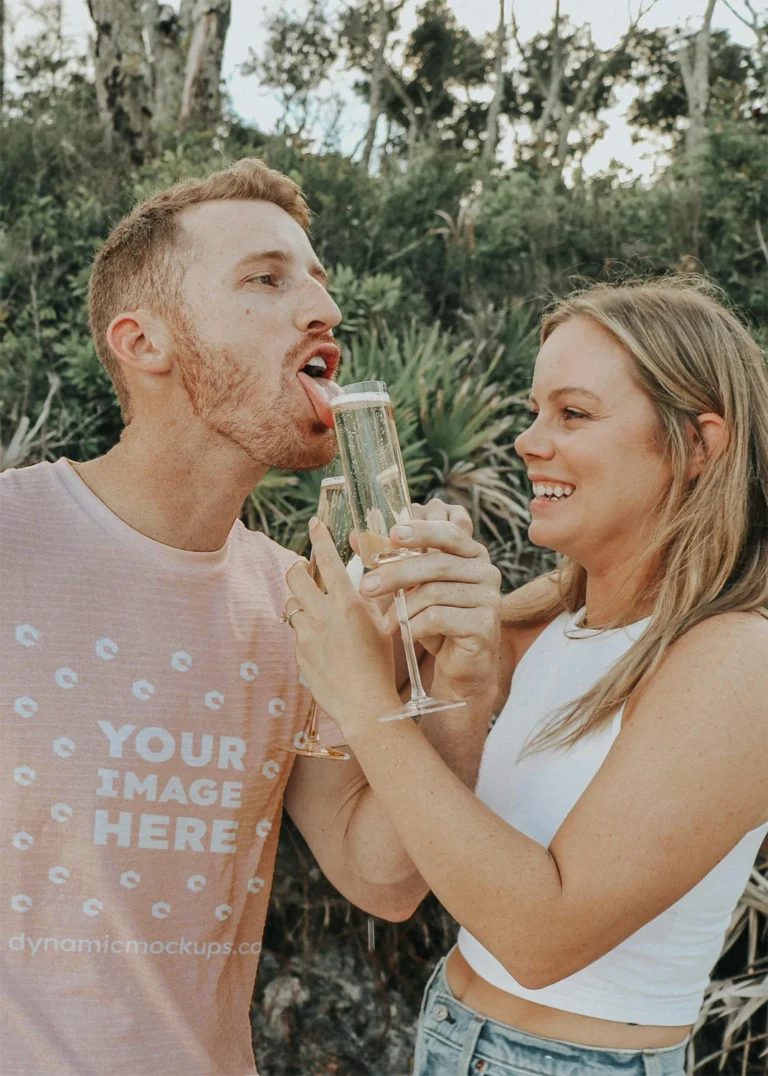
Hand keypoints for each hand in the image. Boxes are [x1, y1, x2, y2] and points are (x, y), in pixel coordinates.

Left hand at [285, 522, 401, 737]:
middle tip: (304, 569)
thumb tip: (371, 577)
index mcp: (348, 603)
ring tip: (317, 611)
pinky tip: (324, 645)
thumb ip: (373, 598)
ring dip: (300, 602)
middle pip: (294, 576)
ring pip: (291, 604)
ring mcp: (307, 634)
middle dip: (297, 568)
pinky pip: (297, 632)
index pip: (327, 559)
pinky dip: (306, 631)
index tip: (315, 523)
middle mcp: (323, 614)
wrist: (365, 705)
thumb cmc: (380, 665)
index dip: (319, 537)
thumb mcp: (383, 624)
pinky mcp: (298, 653)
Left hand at [359, 501, 500, 704]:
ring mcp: (489, 598)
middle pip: (436, 564)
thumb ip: (390, 561)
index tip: (393, 534)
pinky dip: (414, 626)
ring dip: (402, 609)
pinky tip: (404, 634)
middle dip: (396, 574)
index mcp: (471, 554)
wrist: (461, 664)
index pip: (448, 533)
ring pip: (434, 593)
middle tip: (366, 587)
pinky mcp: (484, 625)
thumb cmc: (436, 621)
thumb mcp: (413, 587)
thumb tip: (354, 536)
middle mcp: (486, 571)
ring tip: (385, 624)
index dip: (421, 531)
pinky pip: (439, 618)